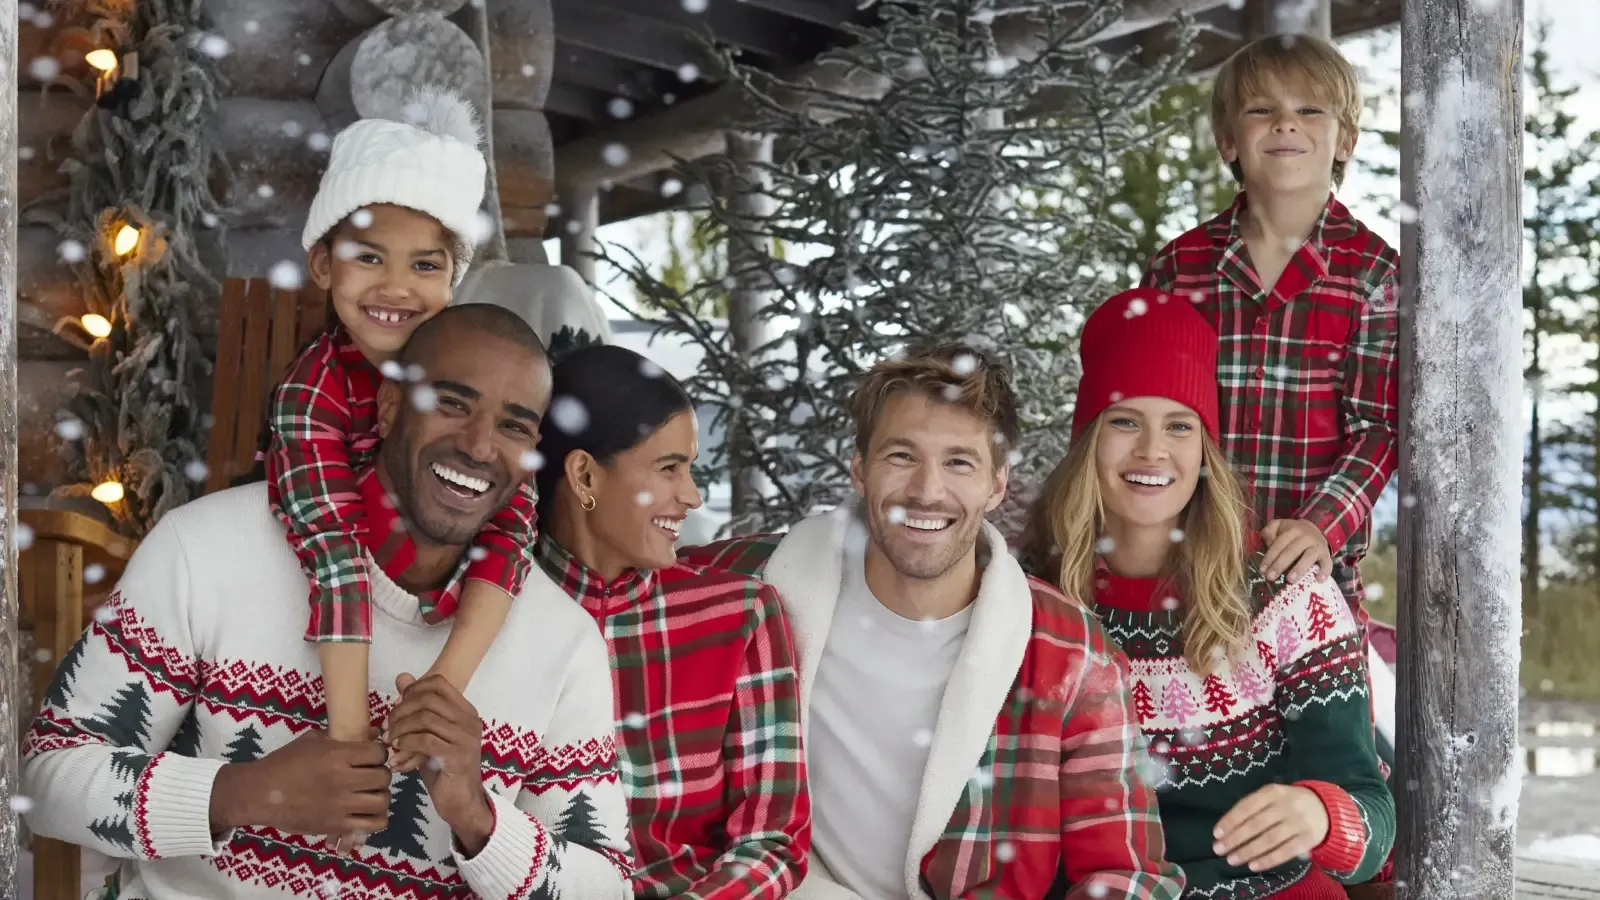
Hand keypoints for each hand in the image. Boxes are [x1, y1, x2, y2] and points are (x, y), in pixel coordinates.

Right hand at [210, 731, 389, 838]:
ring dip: (380, 796)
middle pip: (384, 777)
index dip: (378, 753)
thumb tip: (373, 734)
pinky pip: (372, 824)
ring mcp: (341, 805)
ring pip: (383, 801)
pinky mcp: (337, 825)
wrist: (260, 793)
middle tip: (370, 776)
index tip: (371, 756)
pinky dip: (376, 818)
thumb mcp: (311, 741)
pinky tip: (366, 812)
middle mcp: (344, 780)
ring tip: (369, 794)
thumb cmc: (284, 763)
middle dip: (380, 774)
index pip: (379, 752)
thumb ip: (342, 737)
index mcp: (338, 756)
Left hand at [388, 673, 493, 853]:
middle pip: (428, 698)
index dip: (412, 689)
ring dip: (400, 729)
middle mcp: (469, 720)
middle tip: (387, 728)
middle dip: (401, 711)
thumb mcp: (427, 735)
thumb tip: (402, 678)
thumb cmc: (443, 769)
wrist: (461, 803)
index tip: (397, 707)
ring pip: (425, 718)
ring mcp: (466, 738)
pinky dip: (406, 745)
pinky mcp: (458, 756)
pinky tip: (397, 756)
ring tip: (390, 742)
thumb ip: (417, 709)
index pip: (438, 682)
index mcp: (465, 711)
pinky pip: (426, 741)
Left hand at [1213, 784, 1328, 871]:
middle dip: (1235, 838)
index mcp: (1273, 792)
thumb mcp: (1273, 796)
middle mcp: (1286, 806)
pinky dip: (1268, 860)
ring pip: (1269, 839)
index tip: (1216, 833)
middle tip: (1219, 849)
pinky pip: (1285, 852)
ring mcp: (1298, 823)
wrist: (1326, 809)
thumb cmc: (1289, 803)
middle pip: (1256, 824)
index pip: (1247, 806)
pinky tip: (1253, 866)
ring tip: (1232, 860)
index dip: (1230, 820)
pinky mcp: (1308, 839)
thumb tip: (1228, 828)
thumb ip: (1254, 807)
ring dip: (1248, 851)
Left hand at [1260, 519, 1331, 583]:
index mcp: (1292, 530)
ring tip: (1290, 580)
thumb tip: (1267, 544)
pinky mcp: (1326, 555)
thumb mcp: (1278, 526)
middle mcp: (1306, 537)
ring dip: (1299, 568)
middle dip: (1280, 565)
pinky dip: (1324, 571)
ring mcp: (1318, 546)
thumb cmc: (1291, 532)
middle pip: (1292, 551)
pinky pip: (1327, 563)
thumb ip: (1269, 532)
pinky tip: (1318, 580)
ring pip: (1309, 557)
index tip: (1262, 570)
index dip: (1270, 557)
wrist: (1315, 529)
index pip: (1279, 544)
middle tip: (1270, 577)